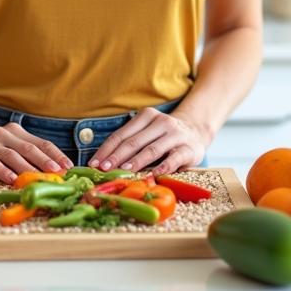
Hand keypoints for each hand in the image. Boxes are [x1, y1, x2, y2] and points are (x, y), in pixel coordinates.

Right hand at [0, 123, 73, 184]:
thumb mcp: (10, 147)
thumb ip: (27, 155)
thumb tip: (53, 171)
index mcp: (17, 132)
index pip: (41, 143)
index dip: (56, 154)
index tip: (69, 166)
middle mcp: (4, 134)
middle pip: (29, 148)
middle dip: (45, 161)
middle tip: (58, 172)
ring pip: (11, 155)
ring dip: (26, 167)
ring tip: (39, 177)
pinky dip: (3, 171)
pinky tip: (11, 179)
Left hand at [89, 107, 210, 175]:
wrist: (196, 132)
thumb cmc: (163, 136)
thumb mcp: (147, 133)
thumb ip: (130, 143)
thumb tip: (104, 162)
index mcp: (146, 116)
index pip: (121, 134)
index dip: (106, 149)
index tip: (94, 163)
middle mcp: (161, 122)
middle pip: (134, 141)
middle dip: (117, 156)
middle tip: (104, 169)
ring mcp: (176, 135)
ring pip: (152, 149)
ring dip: (136, 161)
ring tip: (124, 171)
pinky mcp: (189, 149)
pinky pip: (174, 158)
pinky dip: (163, 167)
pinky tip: (153, 174)